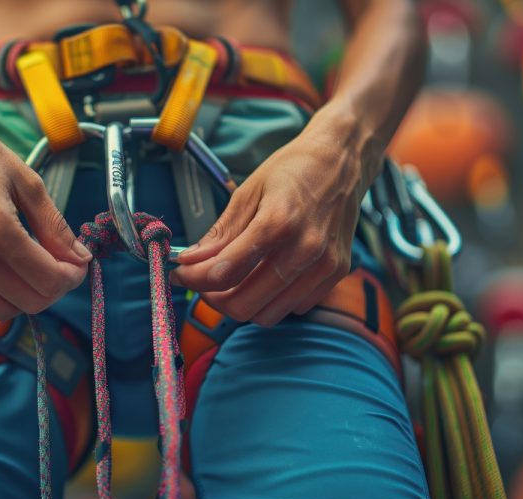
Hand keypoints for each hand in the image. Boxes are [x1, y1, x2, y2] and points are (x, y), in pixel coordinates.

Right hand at [0, 98, 91, 319]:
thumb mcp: (29, 184)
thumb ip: (56, 227)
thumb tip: (80, 258)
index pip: (48, 280)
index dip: (73, 277)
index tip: (79, 263)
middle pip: (30, 302)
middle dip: (56, 288)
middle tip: (62, 266)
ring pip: (3, 310)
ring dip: (27, 297)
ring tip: (35, 269)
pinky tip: (8, 273)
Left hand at [170, 126, 373, 326]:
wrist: (342, 160)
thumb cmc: (293, 170)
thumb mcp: (248, 193)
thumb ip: (219, 234)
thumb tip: (189, 262)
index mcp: (278, 223)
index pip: (224, 272)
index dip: (194, 279)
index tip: (180, 274)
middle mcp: (305, 249)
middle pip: (244, 305)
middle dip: (214, 298)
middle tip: (203, 282)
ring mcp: (324, 265)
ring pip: (267, 314)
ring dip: (241, 304)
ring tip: (231, 281)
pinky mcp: (336, 273)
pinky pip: (294, 307)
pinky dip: (271, 300)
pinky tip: (263, 277)